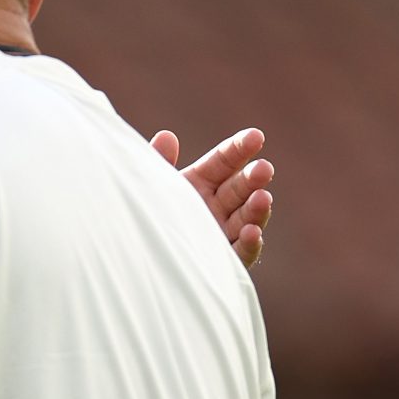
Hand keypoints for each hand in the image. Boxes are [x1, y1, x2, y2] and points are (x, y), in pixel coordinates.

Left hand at [152, 127, 274, 266]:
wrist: (134, 260)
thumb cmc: (142, 215)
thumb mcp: (148, 187)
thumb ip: (158, 163)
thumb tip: (167, 136)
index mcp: (200, 182)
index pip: (224, 161)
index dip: (240, 148)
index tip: (256, 136)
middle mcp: (216, 206)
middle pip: (239, 188)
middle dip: (253, 178)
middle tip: (263, 169)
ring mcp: (222, 233)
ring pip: (246, 218)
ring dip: (256, 209)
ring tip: (262, 198)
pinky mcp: (223, 262)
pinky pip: (240, 253)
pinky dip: (249, 243)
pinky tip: (253, 232)